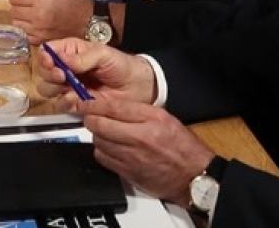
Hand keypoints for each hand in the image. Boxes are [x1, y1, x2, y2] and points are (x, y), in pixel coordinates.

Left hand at [9, 0, 93, 43]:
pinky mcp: (41, 40)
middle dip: (19, 8)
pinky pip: (25, 35)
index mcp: (41, 0)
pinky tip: (35, 27)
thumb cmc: (74, 5)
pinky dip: (27, 31)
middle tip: (27, 7)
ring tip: (32, 17)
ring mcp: (39, 30)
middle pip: (14, 12)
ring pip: (17, 24)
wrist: (87, 22)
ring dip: (21, 20)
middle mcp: (38, 16)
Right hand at [33, 37, 155, 103]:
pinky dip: (65, 102)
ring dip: (54, 88)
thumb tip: (62, 60)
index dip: (45, 57)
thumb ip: (82, 57)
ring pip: (47, 88)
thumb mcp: (103, 55)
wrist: (138, 87)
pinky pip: (61, 104)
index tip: (51, 62)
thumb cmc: (121, 65)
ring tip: (69, 86)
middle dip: (49, 74)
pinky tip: (76, 98)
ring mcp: (68, 86)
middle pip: (43, 71)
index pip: (47, 51)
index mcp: (70, 51)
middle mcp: (65, 68)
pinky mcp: (75, 103)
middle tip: (62, 75)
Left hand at [68, 94, 214, 205]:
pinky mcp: (128, 173)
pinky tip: (109, 148)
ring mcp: (132, 157)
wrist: (194, 176)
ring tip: (104, 132)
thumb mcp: (165, 118)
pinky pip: (103, 158)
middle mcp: (140, 138)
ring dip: (97, 135)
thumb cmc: (183, 147)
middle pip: (99, 125)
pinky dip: (102, 151)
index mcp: (151, 120)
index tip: (84, 102)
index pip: (112, 107)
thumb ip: (138, 110)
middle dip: (91, 119)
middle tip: (92, 117)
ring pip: (98, 142)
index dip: (93, 104)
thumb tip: (112, 105)